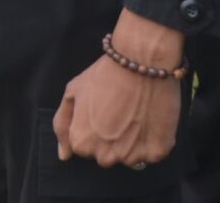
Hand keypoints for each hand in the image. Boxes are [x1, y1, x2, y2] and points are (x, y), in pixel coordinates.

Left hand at [54, 13, 184, 169]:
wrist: (141, 62)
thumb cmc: (104, 75)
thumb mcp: (73, 92)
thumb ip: (62, 125)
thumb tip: (63, 155)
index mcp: (81, 143)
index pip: (85, 148)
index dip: (93, 128)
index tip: (102, 110)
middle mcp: (105, 156)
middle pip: (107, 156)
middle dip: (112, 139)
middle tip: (120, 112)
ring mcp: (132, 157)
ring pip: (131, 158)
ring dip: (134, 142)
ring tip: (136, 113)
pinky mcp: (157, 152)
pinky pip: (153, 154)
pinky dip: (154, 140)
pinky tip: (150, 118)